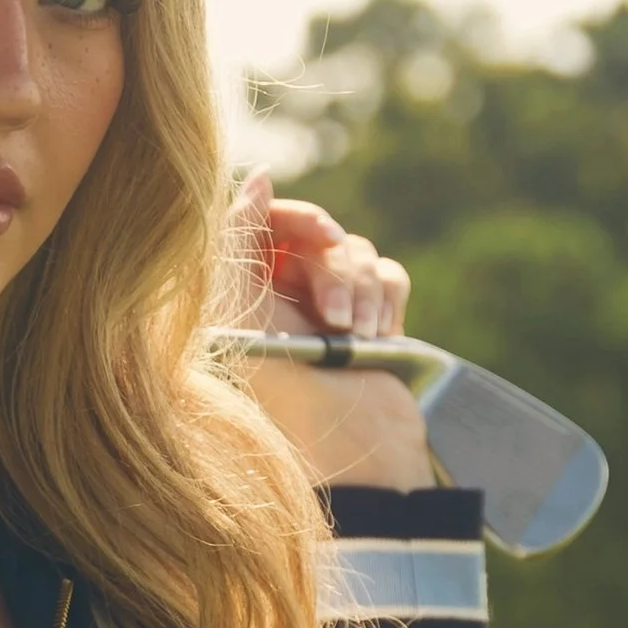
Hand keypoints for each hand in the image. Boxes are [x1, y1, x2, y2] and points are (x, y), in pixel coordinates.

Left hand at [221, 170, 429, 490]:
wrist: (354, 452)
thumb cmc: (287, 391)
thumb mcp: (244, 312)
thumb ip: (239, 236)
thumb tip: (260, 176)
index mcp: (239, 291)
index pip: (268, 219)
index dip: (299, 220)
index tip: (324, 237)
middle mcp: (280, 294)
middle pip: (317, 232)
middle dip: (335, 268)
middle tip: (335, 318)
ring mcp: (328, 307)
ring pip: (356, 250)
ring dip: (361, 291)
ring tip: (354, 341)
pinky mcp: (372, 319)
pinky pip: (388, 272)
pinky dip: (387, 299)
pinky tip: (378, 339)